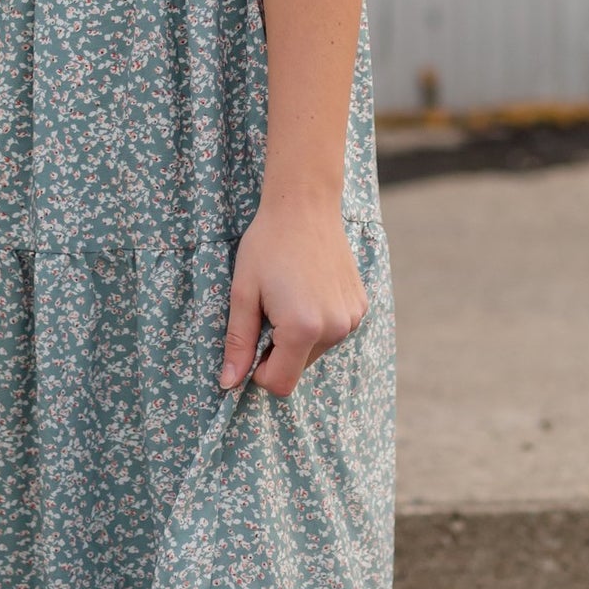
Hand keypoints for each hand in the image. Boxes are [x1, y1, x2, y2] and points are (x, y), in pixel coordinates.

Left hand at [219, 195, 368, 398]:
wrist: (305, 204)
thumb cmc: (267, 244)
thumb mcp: (243, 292)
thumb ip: (238, 342)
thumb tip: (228, 384)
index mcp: (303, 329)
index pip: (280, 384)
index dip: (258, 371)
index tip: (252, 339)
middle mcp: (334, 329)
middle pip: (298, 367)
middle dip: (279, 350)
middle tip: (269, 308)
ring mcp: (352, 318)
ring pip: (316, 350)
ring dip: (298, 335)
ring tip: (290, 294)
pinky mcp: (360, 306)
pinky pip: (333, 331)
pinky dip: (318, 321)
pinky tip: (309, 288)